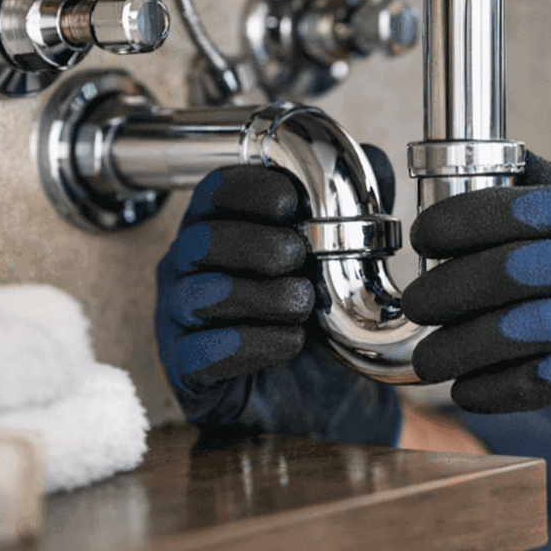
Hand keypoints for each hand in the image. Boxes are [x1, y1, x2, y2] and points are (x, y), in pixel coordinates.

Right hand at [154, 147, 401, 445]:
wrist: (323, 389)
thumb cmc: (321, 310)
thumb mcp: (346, 247)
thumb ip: (357, 197)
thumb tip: (370, 160)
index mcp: (220, 224)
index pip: (215, 190)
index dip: (252, 189)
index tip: (294, 202)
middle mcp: (188, 266)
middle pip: (202, 239)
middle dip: (261, 246)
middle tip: (301, 259)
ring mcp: (180, 318)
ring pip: (200, 294)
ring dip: (263, 297)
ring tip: (304, 305)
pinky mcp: (186, 368)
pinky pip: (201, 352)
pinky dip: (254, 345)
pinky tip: (290, 343)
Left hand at [403, 153, 550, 510]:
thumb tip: (510, 168)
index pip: (528, 207)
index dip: (463, 221)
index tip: (428, 237)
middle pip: (515, 269)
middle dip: (450, 288)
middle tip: (417, 300)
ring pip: (519, 330)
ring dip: (459, 347)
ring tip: (430, 357)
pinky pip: (541, 381)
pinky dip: (495, 387)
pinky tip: (471, 388)